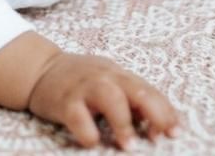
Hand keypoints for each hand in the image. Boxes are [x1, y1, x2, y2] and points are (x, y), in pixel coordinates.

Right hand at [27, 52, 179, 149]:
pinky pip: (77, 115)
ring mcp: (84, 88)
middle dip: (153, 113)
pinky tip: (92, 141)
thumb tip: (156, 127)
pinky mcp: (64, 101)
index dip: (165, 111)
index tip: (175, 132)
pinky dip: (87, 130)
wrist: (39, 68)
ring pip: (110, 97)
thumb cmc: (79, 81)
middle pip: (136, 90)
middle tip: (160, 139)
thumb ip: (129, 100)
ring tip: (129, 146)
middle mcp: (105, 78)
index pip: (149, 91)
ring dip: (123, 122)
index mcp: (119, 75)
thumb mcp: (107, 83)